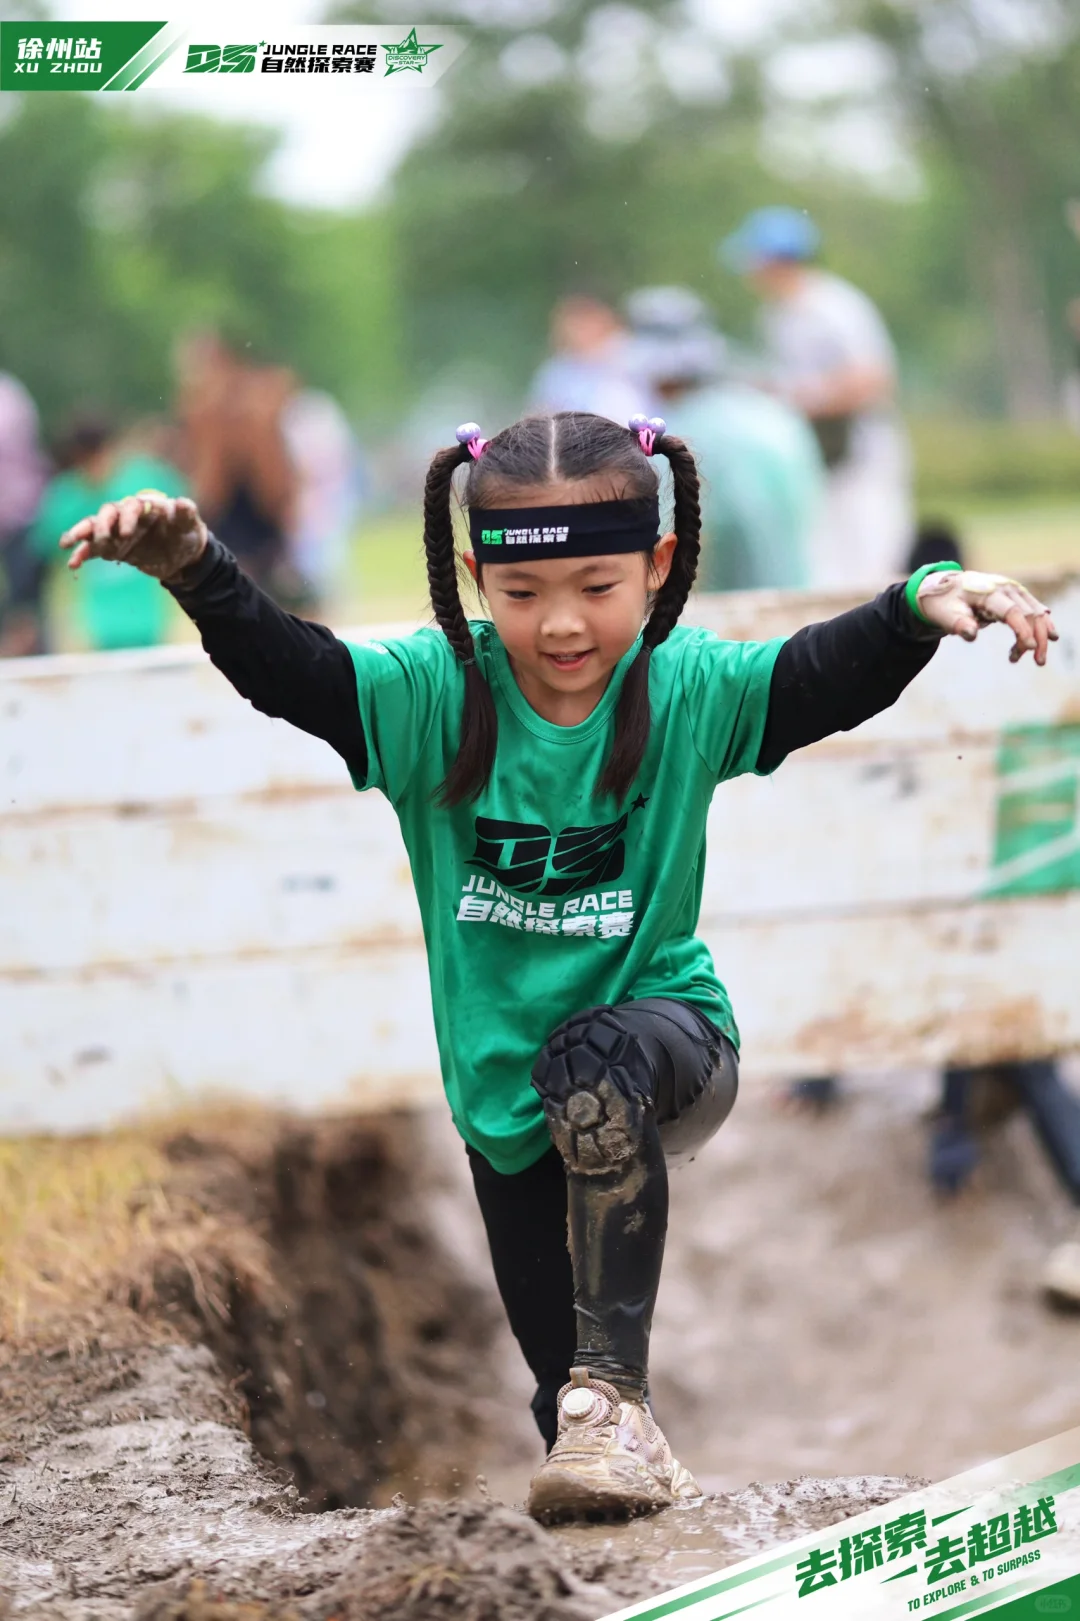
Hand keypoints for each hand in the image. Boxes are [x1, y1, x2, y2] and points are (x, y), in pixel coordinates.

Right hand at [59, 491, 207, 582]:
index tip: (127, 534)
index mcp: (143, 508)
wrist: (182, 557)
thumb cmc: (186, 535)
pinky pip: (92, 550)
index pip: (130, 507)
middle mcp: (126, 517)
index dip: (126, 518)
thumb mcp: (190, 526)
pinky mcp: (112, 549)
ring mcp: (116, 533)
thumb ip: (186, 514)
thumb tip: (181, 503)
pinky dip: (81, 555)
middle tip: (103, 540)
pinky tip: (73, 564)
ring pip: (93, 529)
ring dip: (80, 535)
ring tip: (67, 544)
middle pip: (106, 514)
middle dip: (100, 526)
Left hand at [915, 569, 1057, 665]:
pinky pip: (1035, 610)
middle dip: (1038, 638)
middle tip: (1039, 662)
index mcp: (988, 592)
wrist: (946, 589)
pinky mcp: (1017, 595)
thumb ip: (959, 624)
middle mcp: (1005, 588)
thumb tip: (972, 635)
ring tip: (1037, 659)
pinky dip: (1041, 626)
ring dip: (1042, 635)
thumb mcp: (945, 615)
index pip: (1011, 611)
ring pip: (1037, 612)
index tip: (1030, 648)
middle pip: (1030, 613)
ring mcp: (1013, 590)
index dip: (1023, 629)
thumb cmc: (945, 604)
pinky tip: (1042, 641)